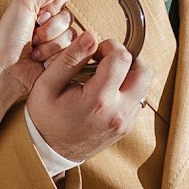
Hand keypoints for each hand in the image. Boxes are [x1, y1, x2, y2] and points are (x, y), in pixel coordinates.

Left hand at [0, 0, 80, 131]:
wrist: (6, 70)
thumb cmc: (7, 40)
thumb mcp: (22, 4)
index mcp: (40, 10)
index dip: (51, 7)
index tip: (40, 14)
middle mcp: (50, 25)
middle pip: (68, 17)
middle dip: (50, 28)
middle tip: (34, 34)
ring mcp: (56, 43)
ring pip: (71, 35)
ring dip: (50, 44)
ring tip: (35, 49)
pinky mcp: (62, 59)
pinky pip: (72, 52)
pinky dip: (54, 56)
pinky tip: (42, 60)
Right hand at [25, 31, 152, 164]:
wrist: (48, 152)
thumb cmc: (45, 118)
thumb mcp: (47, 85)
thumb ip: (70, 58)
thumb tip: (91, 36)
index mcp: (98, 100)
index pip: (121, 59)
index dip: (110, 46)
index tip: (95, 50)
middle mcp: (117, 112)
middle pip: (143, 71)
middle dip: (126, 58)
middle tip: (105, 60)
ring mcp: (124, 122)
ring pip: (143, 85)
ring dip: (128, 73)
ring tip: (105, 74)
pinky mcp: (126, 127)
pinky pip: (137, 100)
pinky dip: (126, 89)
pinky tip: (105, 91)